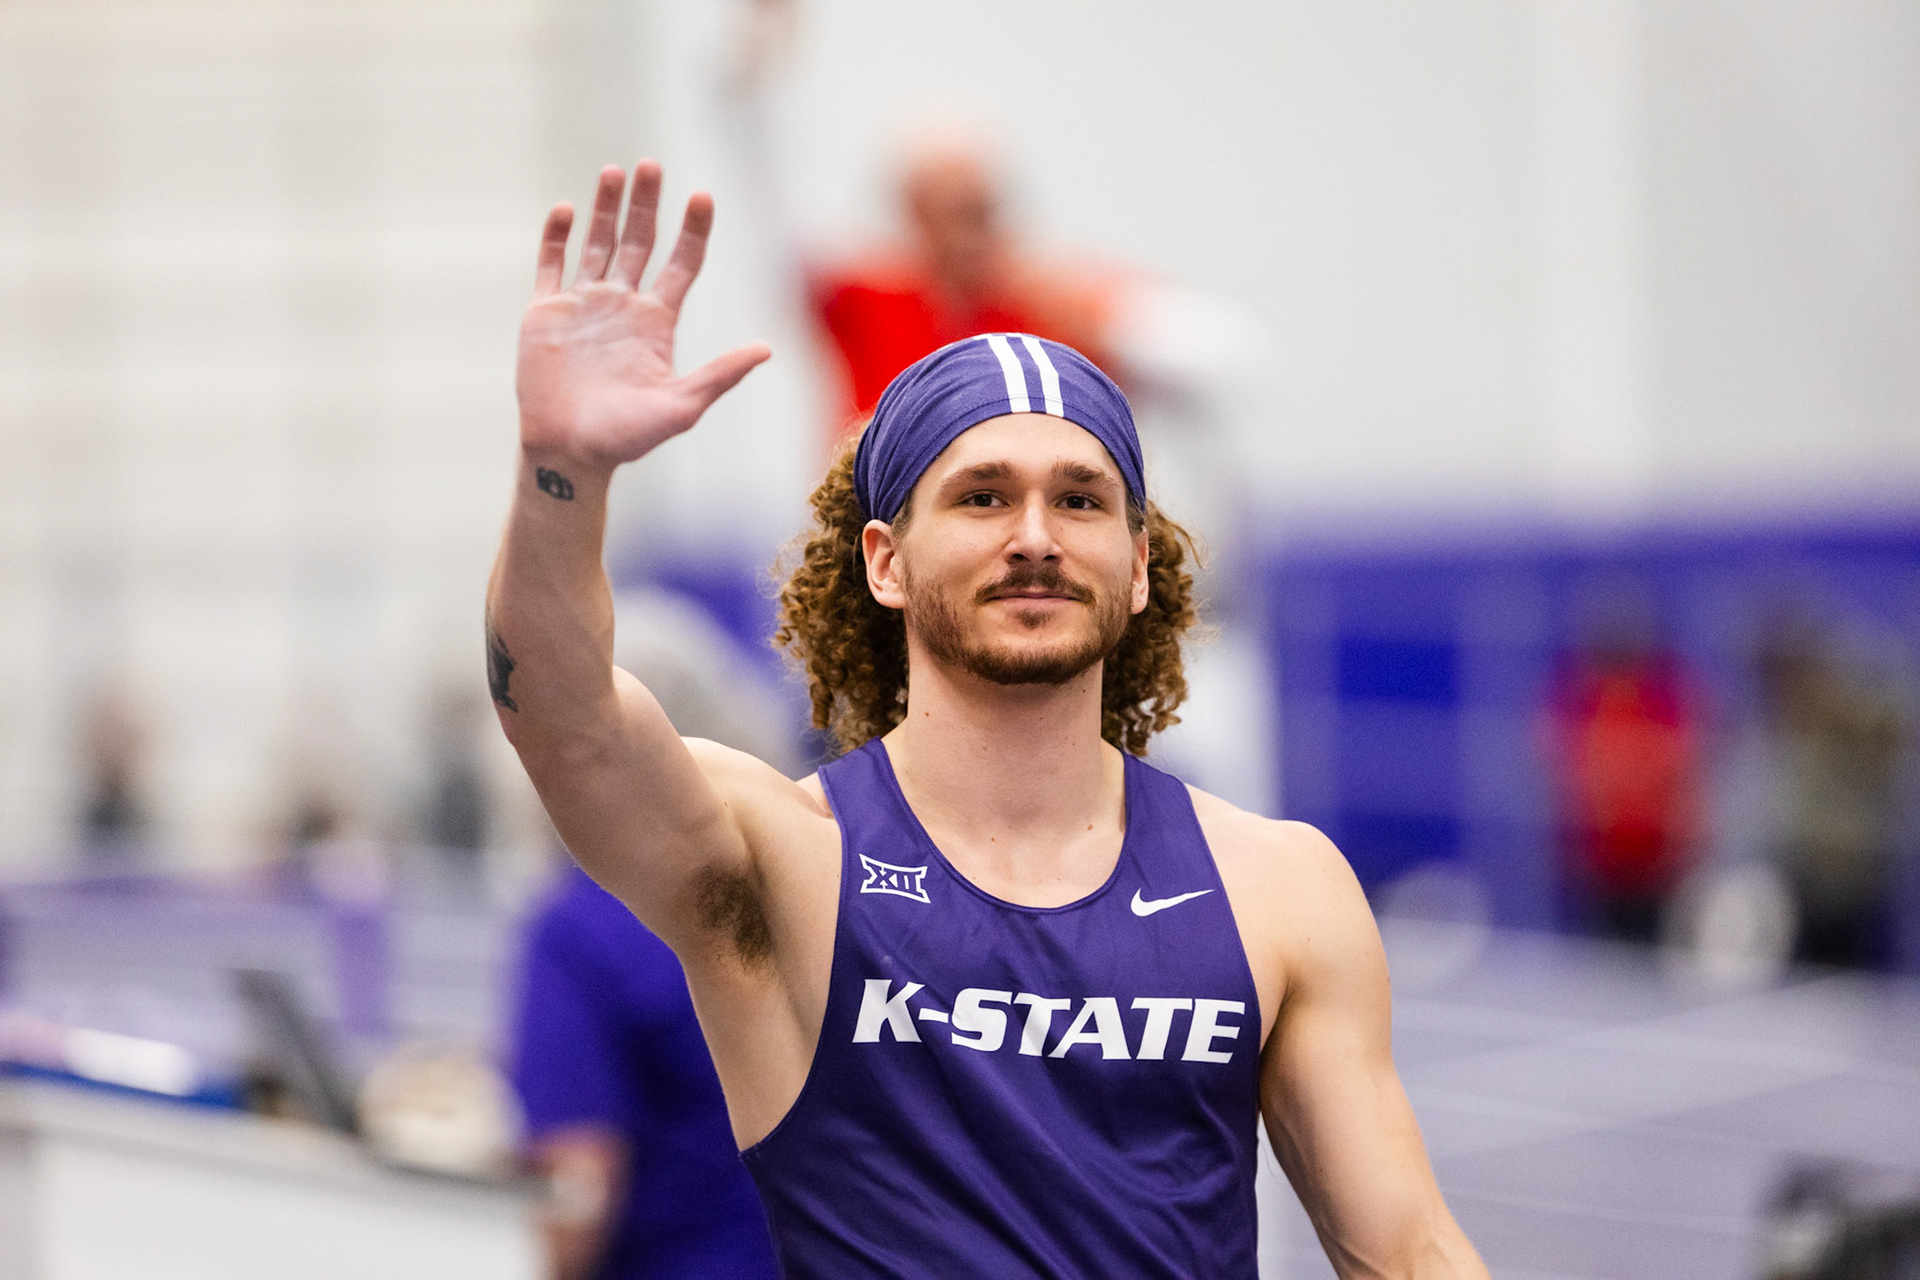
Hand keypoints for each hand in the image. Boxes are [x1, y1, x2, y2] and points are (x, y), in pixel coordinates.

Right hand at [516, 162, 770, 469]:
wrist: (569, 453)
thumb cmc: (626, 438)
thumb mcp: (682, 406)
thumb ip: (720, 374)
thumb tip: (767, 349)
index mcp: (657, 322)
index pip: (681, 264)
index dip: (693, 230)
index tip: (703, 196)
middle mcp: (623, 306)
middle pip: (639, 242)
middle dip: (647, 204)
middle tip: (653, 165)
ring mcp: (584, 306)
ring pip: (598, 244)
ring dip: (605, 208)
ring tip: (616, 171)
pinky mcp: (546, 314)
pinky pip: (551, 265)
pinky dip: (556, 236)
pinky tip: (566, 208)